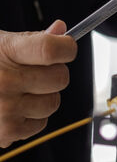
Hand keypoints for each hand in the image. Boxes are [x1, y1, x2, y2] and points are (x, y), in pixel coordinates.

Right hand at [0, 20, 76, 147]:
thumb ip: (31, 39)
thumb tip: (60, 29)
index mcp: (5, 53)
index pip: (51, 49)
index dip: (66, 47)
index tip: (65, 47)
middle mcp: (4, 82)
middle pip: (60, 78)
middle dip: (54, 72)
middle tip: (35, 71)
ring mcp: (4, 109)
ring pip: (53, 102)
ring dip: (44, 96)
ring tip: (21, 90)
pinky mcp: (5, 132)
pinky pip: (40, 123)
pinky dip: (32, 116)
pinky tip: (13, 106)